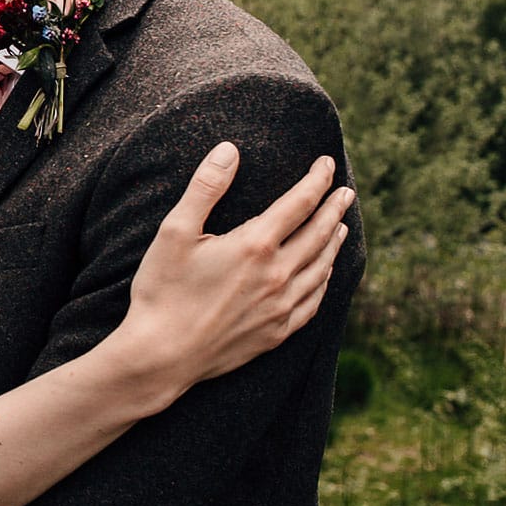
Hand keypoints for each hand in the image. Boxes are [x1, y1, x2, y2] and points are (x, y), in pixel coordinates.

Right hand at [118, 141, 352, 390]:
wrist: (160, 356)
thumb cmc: (162, 292)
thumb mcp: (174, 232)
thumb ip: (205, 187)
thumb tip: (229, 149)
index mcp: (254, 246)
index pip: (299, 203)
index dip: (316, 180)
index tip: (326, 163)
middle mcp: (277, 275)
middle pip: (318, 234)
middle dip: (334, 209)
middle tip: (346, 192)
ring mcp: (280, 307)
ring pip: (320, 268)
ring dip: (333, 244)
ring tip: (340, 228)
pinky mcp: (276, 333)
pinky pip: (313, 302)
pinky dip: (323, 282)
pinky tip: (323, 275)